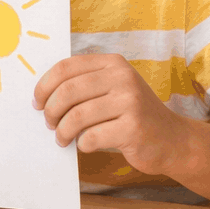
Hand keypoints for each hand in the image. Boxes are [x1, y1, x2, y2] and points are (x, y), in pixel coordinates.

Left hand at [33, 54, 188, 176]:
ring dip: (63, 131)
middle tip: (48, 123)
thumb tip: (41, 96)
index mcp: (113, 63)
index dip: (44, 86)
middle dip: (51, 110)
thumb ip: (84, 84)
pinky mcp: (133, 128)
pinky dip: (82, 143)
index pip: (65, 67)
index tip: (36, 102)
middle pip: (68, 91)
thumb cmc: (133, 114)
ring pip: (77, 115)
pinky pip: (92, 136)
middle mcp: (123, 78)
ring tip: (62, 138)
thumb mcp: (112, 89)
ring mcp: (130, 102)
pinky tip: (85, 145)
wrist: (173, 140)